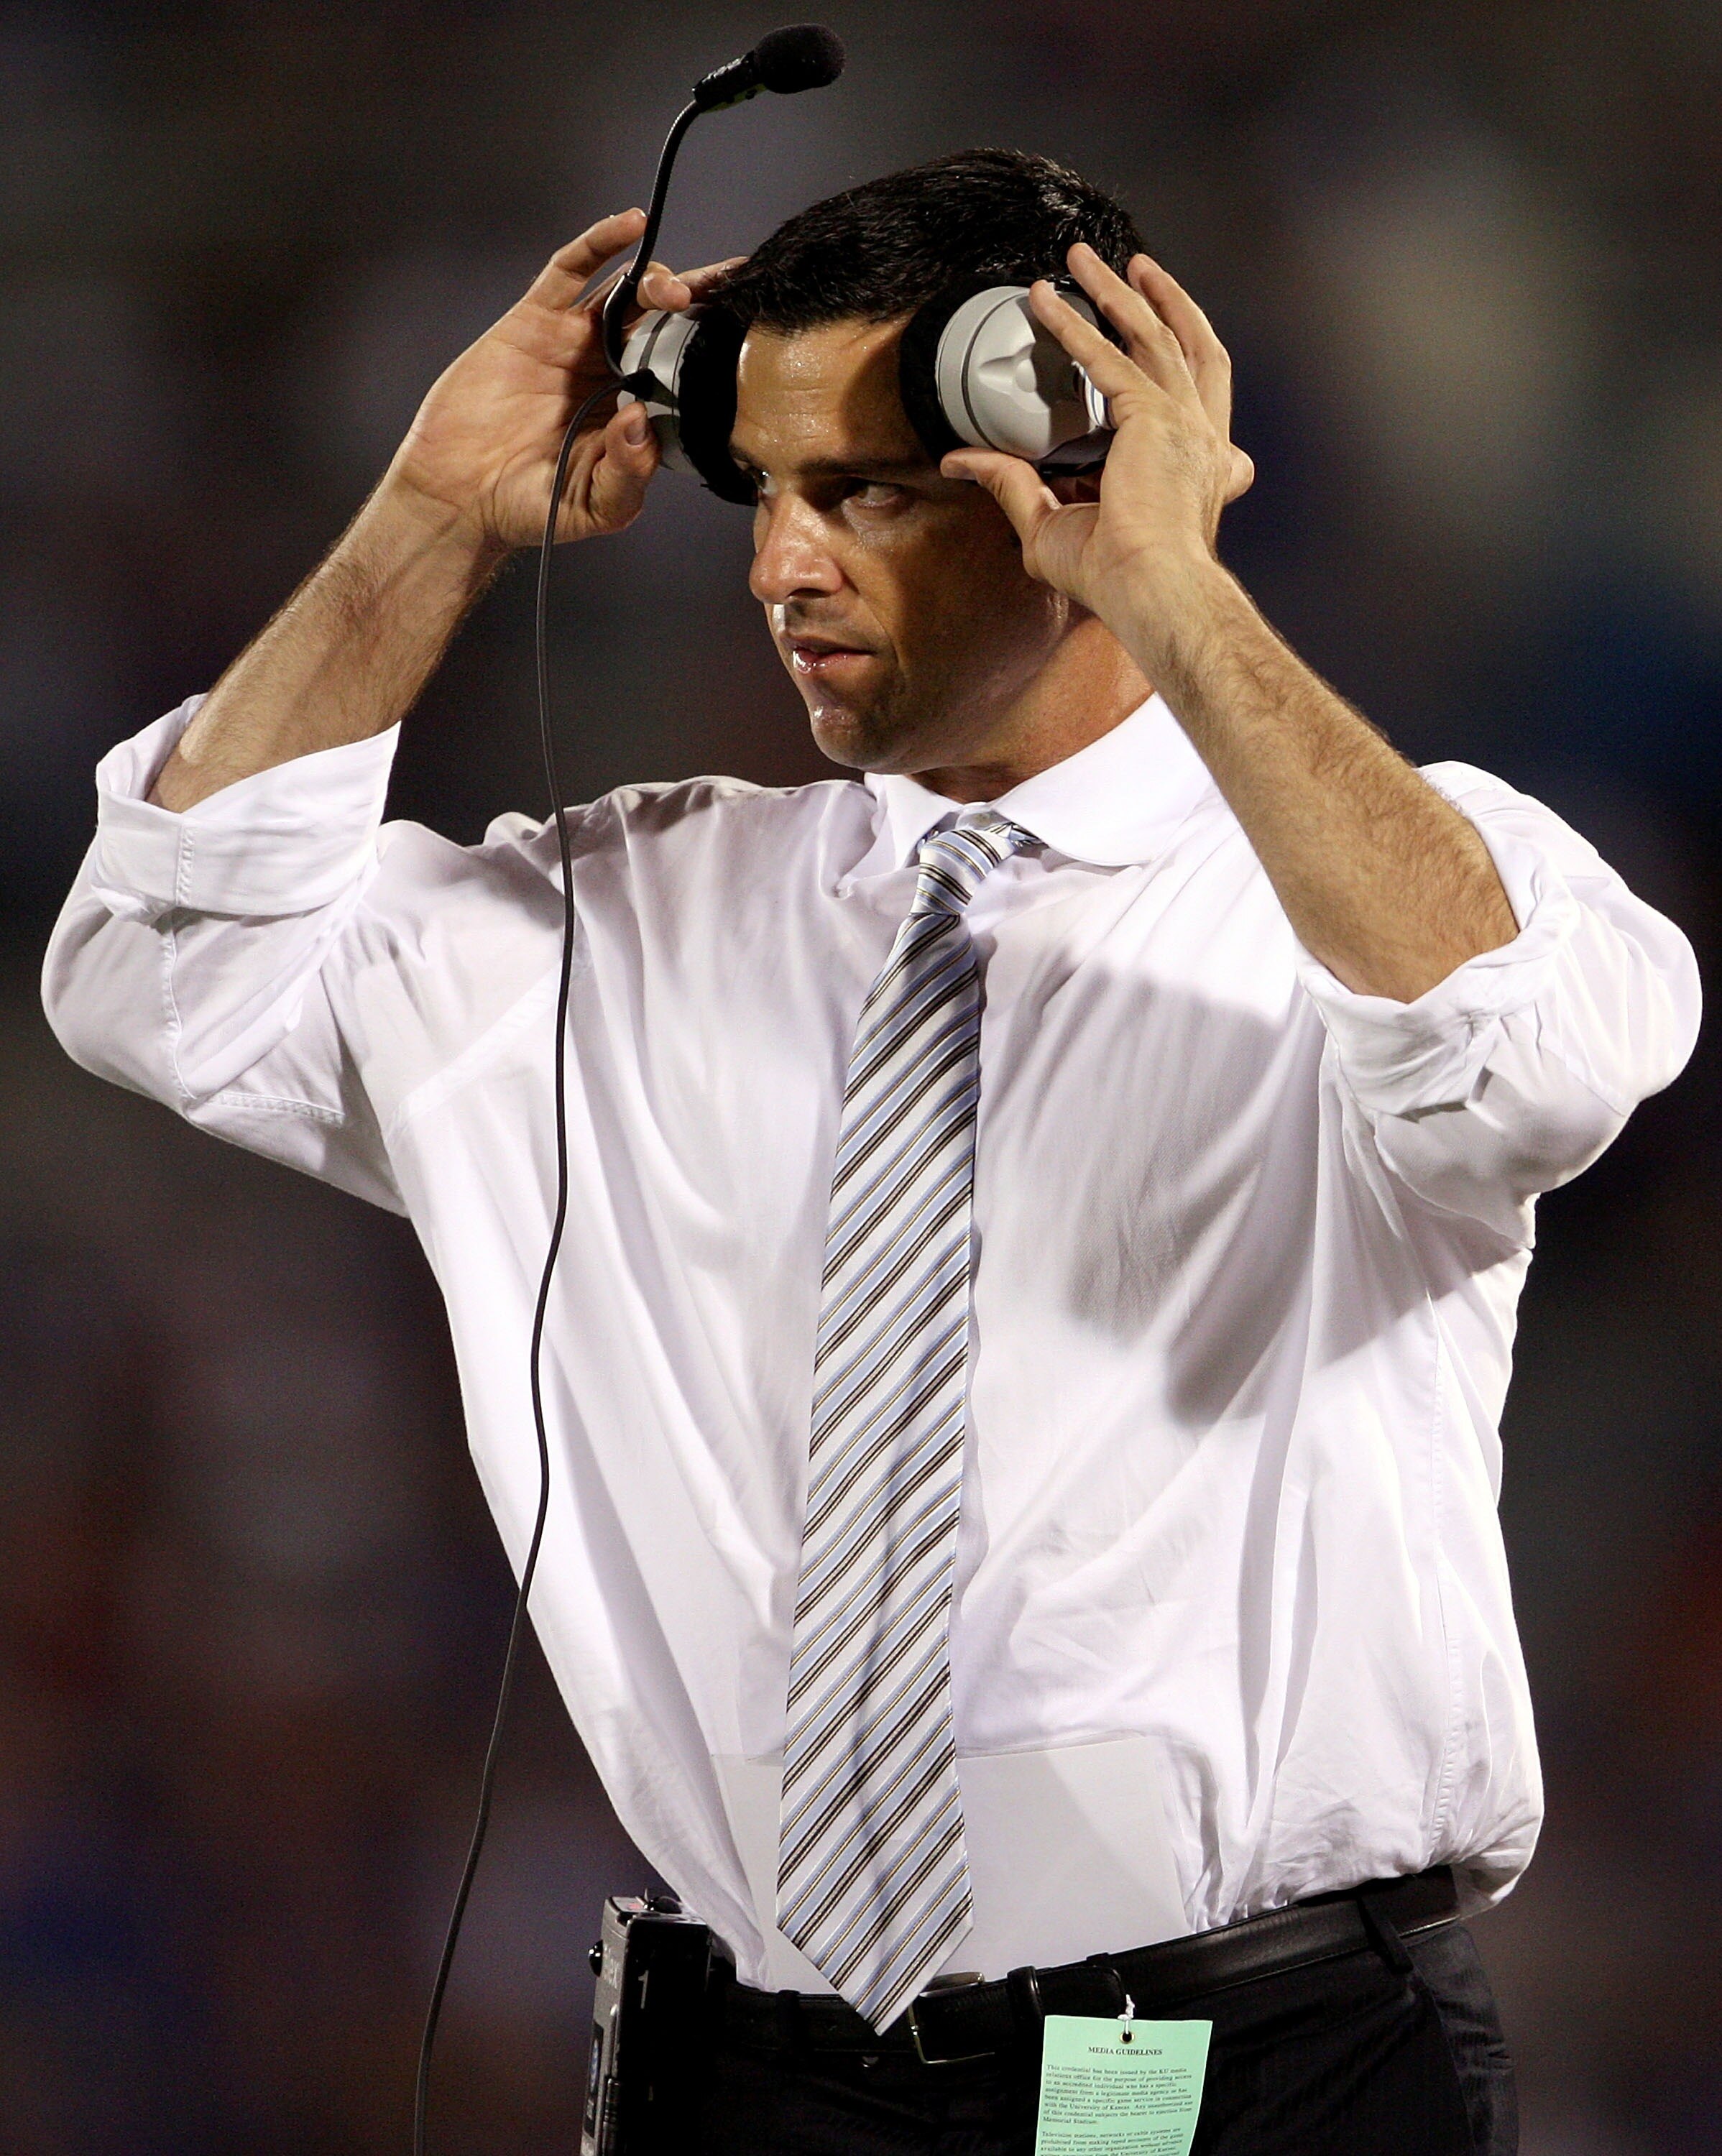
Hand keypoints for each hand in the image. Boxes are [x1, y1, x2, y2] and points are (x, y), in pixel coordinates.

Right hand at [381, 208, 743, 554]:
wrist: (459, 494)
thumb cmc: (529, 508)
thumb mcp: (594, 507)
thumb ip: (628, 474)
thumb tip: (642, 422)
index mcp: (632, 411)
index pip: (682, 369)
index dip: (710, 347)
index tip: (747, 329)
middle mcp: (609, 371)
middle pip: (662, 322)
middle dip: (694, 304)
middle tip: (719, 297)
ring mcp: (573, 342)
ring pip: (624, 292)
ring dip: (655, 279)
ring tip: (673, 290)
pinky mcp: (535, 320)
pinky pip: (571, 271)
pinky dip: (600, 244)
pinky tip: (630, 225)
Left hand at [940, 243, 1253, 637]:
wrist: (1148, 591)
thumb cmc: (1115, 577)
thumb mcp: (1051, 526)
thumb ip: (1012, 485)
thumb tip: (960, 461)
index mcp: (1202, 468)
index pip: (1197, 400)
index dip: (1180, 362)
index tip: (1154, 334)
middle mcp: (1203, 438)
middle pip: (1189, 347)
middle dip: (1164, 302)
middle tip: (1137, 269)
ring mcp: (1184, 423)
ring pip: (1152, 335)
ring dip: (1115, 291)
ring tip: (1085, 259)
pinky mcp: (1154, 417)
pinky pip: (1108, 357)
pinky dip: (1074, 325)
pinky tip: (1045, 301)